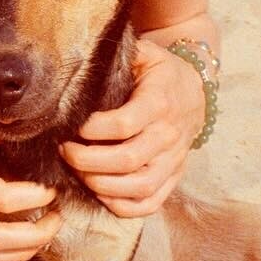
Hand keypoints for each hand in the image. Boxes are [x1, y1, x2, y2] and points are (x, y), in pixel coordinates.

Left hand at [59, 38, 205, 216]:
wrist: (196, 89)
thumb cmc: (159, 72)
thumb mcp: (145, 54)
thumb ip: (117, 58)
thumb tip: (80, 65)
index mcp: (160, 102)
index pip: (124, 124)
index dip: (92, 130)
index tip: (72, 127)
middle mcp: (169, 135)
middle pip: (127, 160)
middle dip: (87, 161)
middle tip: (65, 151)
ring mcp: (174, 161)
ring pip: (140, 186)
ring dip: (101, 185)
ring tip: (77, 172)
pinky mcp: (174, 177)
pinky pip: (150, 203)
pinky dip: (123, 206)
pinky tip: (100, 193)